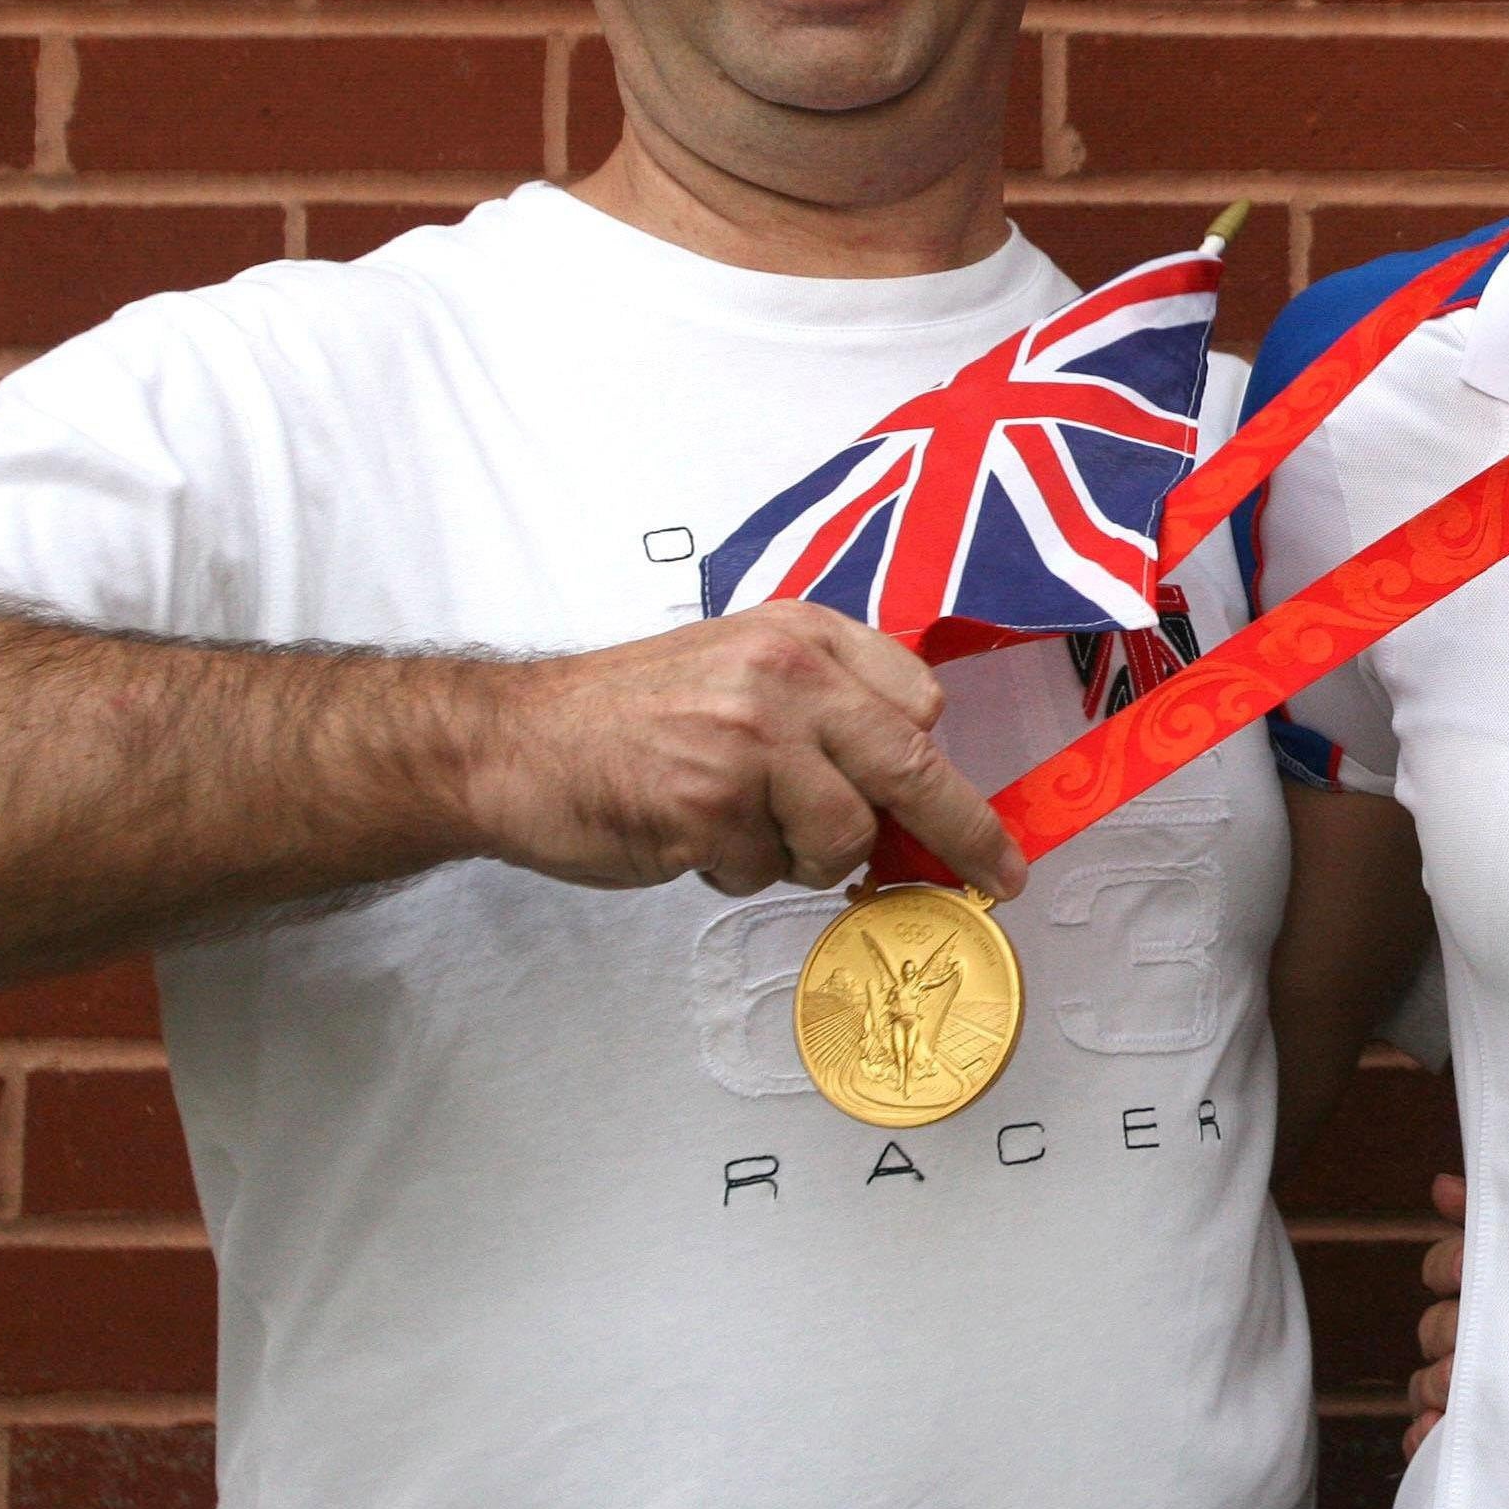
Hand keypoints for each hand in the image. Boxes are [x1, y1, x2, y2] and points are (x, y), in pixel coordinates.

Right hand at [459, 604, 1024, 899]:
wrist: (512, 741)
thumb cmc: (626, 716)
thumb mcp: (740, 669)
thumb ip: (826, 710)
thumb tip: (915, 791)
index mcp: (801, 633)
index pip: (920, 700)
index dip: (947, 770)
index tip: (981, 819)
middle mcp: (784, 674)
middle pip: (914, 766)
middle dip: (964, 833)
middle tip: (996, 875)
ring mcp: (750, 739)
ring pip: (845, 836)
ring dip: (803, 858)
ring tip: (741, 828)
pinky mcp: (710, 805)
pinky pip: (767, 869)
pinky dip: (737, 871)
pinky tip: (693, 836)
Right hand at [1409, 1171, 1464, 1456]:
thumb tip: (1442, 1185)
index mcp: (1495, 1288)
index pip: (1443, 1269)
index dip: (1449, 1266)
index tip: (1466, 1269)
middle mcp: (1477, 1335)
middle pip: (1433, 1327)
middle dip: (1447, 1331)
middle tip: (1468, 1341)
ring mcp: (1473, 1387)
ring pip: (1426, 1381)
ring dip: (1436, 1385)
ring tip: (1457, 1393)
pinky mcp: (1475, 1435)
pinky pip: (1433, 1436)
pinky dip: (1426, 1436)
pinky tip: (1436, 1432)